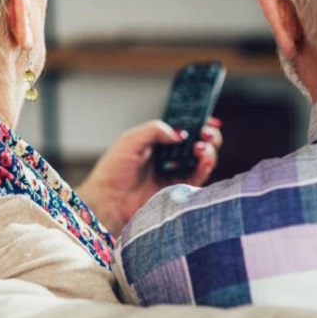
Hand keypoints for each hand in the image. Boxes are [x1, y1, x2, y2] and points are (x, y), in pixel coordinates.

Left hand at [76, 118, 222, 235]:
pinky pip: (199, 177)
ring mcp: (176, 172)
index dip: (198, 121)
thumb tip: (180, 133)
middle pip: (199, 142)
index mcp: (159, 140)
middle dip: (208, 135)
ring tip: (201, 147)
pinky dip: (205, 167)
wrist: (109, 199)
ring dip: (208, 150)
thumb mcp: (131, 140)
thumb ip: (155, 130)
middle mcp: (171, 155)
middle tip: (206, 132)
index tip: (207, 118)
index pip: (185, 127)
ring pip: (203, 158)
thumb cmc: (114, 170)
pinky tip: (203, 160)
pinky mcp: (179, 188)